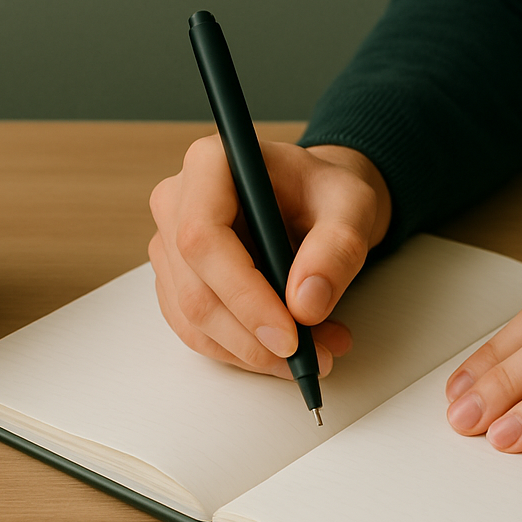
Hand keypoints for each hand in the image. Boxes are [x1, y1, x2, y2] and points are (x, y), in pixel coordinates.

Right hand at [147, 135, 391, 378]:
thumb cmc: (325, 192)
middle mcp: (176, 201)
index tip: (289, 335)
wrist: (314, 200)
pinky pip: (196, 332)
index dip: (242, 294)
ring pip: (194, 320)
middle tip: (313, 357)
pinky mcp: (175, 280)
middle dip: (254, 338)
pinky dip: (244, 352)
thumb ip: (336, 248)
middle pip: (195, 288)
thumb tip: (306, 305)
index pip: (203, 237)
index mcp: (209, 164)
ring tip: (316, 351)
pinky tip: (287, 347)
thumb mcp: (352, 206)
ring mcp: (169, 243)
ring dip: (253, 352)